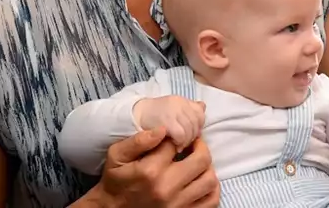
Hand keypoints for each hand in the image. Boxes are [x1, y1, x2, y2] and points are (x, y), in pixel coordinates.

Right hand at [79, 128, 217, 207]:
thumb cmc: (116, 181)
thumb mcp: (116, 155)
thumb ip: (138, 140)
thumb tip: (163, 129)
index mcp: (150, 170)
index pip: (176, 143)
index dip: (176, 135)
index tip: (174, 136)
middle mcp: (167, 187)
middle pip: (201, 159)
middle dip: (200, 146)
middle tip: (193, 142)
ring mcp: (178, 204)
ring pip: (209, 180)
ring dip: (207, 167)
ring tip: (198, 161)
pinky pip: (211, 201)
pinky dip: (212, 189)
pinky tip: (202, 179)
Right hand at [132, 96, 205, 151]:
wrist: (134, 115)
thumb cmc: (155, 115)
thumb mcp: (173, 107)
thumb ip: (188, 108)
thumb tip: (203, 106)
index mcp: (182, 100)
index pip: (200, 114)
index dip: (198, 126)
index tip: (191, 134)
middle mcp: (179, 103)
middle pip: (196, 123)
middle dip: (193, 136)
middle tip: (185, 143)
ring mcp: (172, 112)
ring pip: (190, 130)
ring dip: (187, 141)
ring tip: (180, 146)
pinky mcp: (166, 122)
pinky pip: (181, 135)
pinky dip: (180, 143)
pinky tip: (174, 146)